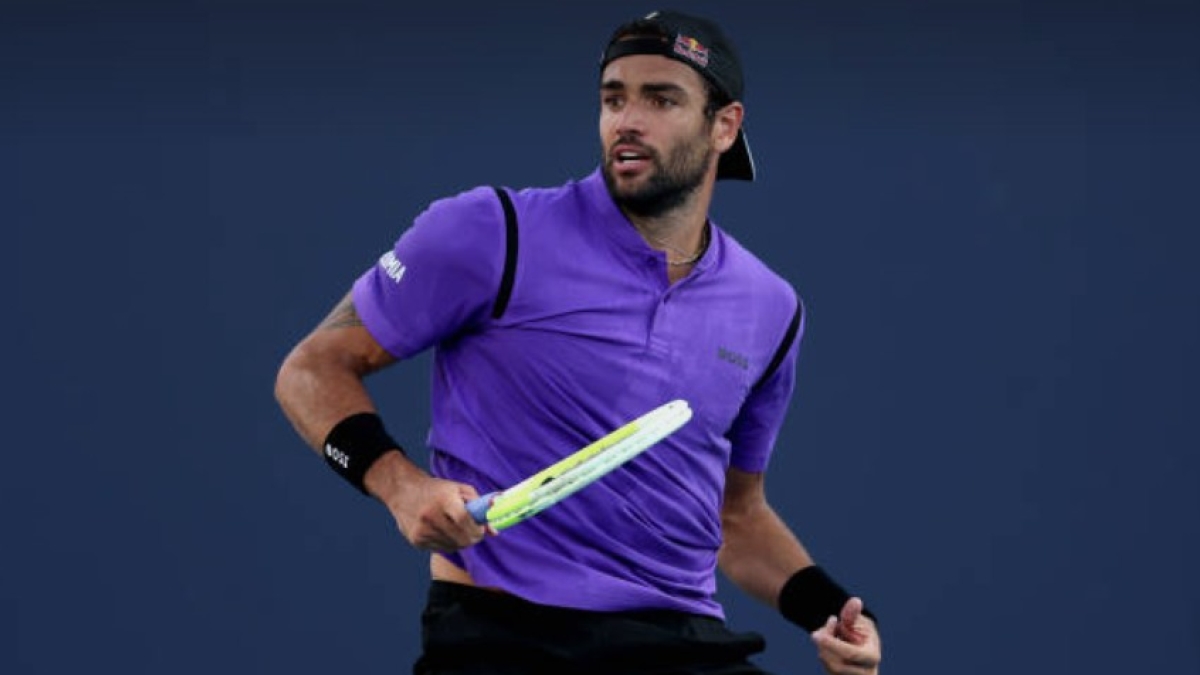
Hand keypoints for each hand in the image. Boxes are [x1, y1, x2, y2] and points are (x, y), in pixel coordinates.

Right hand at [364, 452, 489, 550]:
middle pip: (461, 538)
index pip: (464, 519)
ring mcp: (421, 530)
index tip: (481, 530)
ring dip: (460, 541)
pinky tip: (442, 531)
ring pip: (453, 547)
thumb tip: (495, 532)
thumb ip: (480, 507)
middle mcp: (430, 516)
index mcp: (443, 499)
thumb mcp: (460, 489)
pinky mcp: (416, 540)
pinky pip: (441, 549)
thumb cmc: (437, 490)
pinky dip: (447, 543)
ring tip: (454, 527)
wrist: (403, 491)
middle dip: (473, 538)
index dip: (477, 528)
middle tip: (474, 532)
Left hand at [811, 597, 881, 674]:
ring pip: (828, 664)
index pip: (850, 654)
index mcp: (872, 657)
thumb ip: (853, 614)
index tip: (814, 635)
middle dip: (825, 644)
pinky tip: (827, 642)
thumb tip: (855, 601)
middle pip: (836, 663)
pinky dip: (823, 651)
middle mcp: (864, 673)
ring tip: (830, 631)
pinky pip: (825, 666)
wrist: (861, 649)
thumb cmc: (861, 634)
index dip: (832, 644)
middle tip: (820, 629)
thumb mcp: (860, 622)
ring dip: (822, 646)